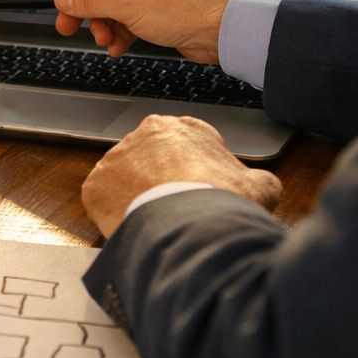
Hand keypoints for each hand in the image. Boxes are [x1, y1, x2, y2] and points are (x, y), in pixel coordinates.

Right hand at [39, 0, 231, 62]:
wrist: (221, 29)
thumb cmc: (183, 7)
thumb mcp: (126, 5)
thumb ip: (89, 1)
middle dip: (81, 10)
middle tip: (67, 28)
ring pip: (107, 7)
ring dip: (101, 26)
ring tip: (105, 41)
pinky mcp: (153, 11)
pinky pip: (123, 20)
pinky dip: (117, 34)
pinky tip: (118, 46)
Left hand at [82, 115, 281, 236]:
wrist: (189, 224)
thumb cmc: (224, 202)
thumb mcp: (260, 187)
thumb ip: (259, 180)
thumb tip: (261, 185)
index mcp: (186, 129)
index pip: (187, 147)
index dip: (194, 173)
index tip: (196, 192)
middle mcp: (146, 134)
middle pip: (152, 160)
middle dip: (161, 181)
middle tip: (174, 209)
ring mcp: (117, 157)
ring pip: (125, 179)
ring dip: (136, 197)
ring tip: (154, 223)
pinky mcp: (96, 184)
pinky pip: (103, 200)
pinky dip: (114, 215)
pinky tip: (133, 228)